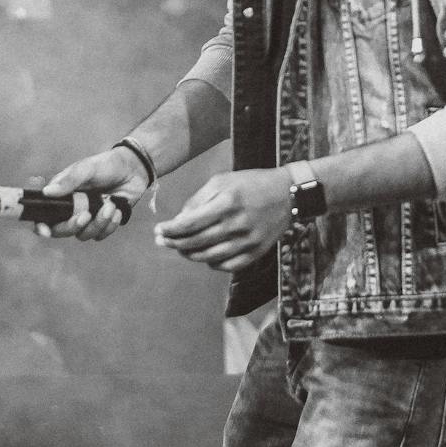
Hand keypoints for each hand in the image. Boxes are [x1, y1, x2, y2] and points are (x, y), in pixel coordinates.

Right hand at [37, 147, 150, 240]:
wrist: (133, 169)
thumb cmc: (106, 165)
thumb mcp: (87, 168)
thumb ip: (69, 180)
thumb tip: (47, 192)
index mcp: (62, 195)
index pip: (43, 215)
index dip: (40, 226)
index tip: (45, 231)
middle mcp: (71, 209)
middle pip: (61, 230)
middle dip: (72, 226)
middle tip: (86, 215)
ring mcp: (87, 218)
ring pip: (83, 235)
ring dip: (98, 223)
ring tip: (111, 206)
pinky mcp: (102, 223)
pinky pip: (101, 235)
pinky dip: (110, 225)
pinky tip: (118, 210)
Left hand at [153, 168, 291, 271]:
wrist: (288, 194)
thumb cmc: (250, 183)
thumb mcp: (223, 181)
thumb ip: (199, 200)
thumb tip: (179, 220)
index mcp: (227, 203)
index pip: (189, 224)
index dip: (170, 230)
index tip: (157, 231)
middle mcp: (236, 224)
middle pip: (196, 242)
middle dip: (174, 243)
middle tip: (162, 241)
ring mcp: (247, 241)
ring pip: (208, 257)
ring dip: (189, 254)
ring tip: (180, 248)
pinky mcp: (256, 253)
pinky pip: (227, 266)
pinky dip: (211, 263)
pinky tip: (204, 255)